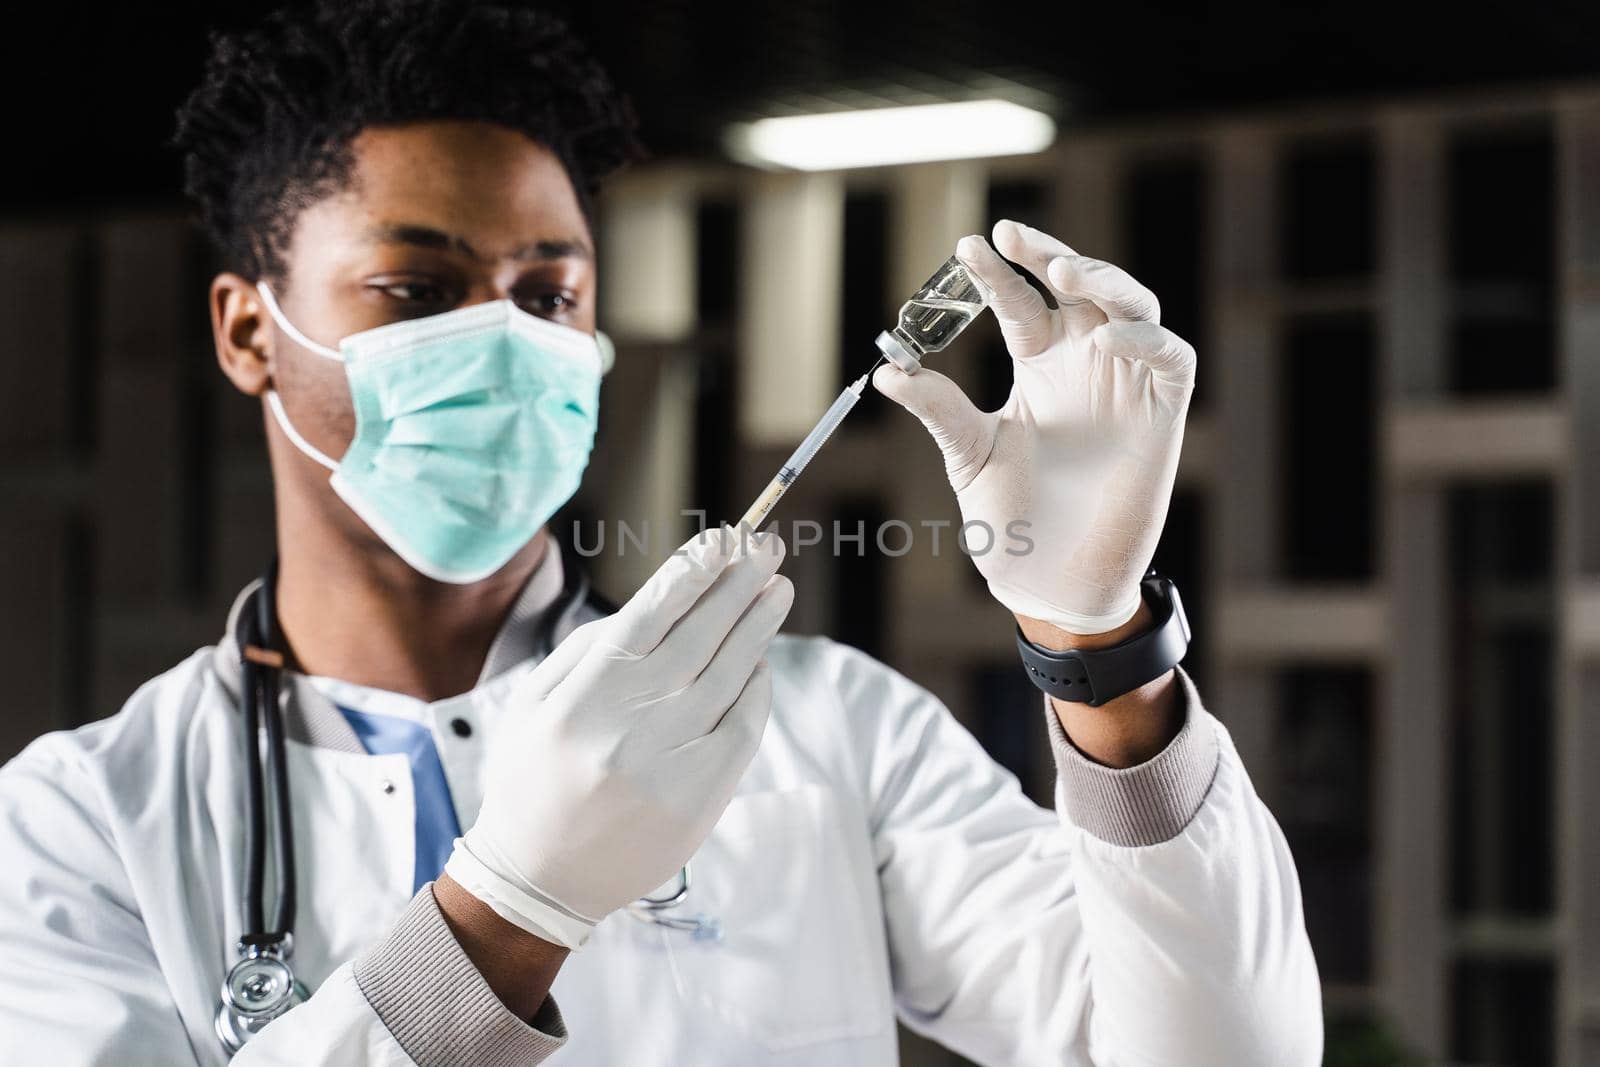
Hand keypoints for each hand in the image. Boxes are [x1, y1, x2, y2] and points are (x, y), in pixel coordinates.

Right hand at [444, 526, 791, 947]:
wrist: (540, 879)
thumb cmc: (533, 778)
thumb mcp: (533, 704)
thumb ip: (589, 650)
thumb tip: (663, 604)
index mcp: (579, 700)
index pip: (646, 619)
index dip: (687, 574)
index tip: (718, 541)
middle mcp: (625, 729)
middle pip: (697, 638)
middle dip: (735, 586)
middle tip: (764, 548)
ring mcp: (666, 766)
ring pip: (727, 677)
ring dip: (757, 625)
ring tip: (777, 589)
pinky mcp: (698, 799)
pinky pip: (742, 728)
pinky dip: (757, 688)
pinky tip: (762, 659)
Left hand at [874, 219, 1195, 634]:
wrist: (1050, 582)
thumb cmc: (1011, 519)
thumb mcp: (968, 456)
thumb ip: (939, 411)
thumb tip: (887, 372)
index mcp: (1038, 365)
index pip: (1021, 302)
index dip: (999, 273)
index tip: (967, 248)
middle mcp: (1084, 363)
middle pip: (1080, 285)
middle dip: (1051, 253)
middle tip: (1014, 237)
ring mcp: (1126, 384)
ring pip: (1131, 304)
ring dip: (1102, 280)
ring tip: (1062, 272)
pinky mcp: (1162, 414)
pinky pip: (1171, 358)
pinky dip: (1147, 339)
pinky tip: (1110, 338)